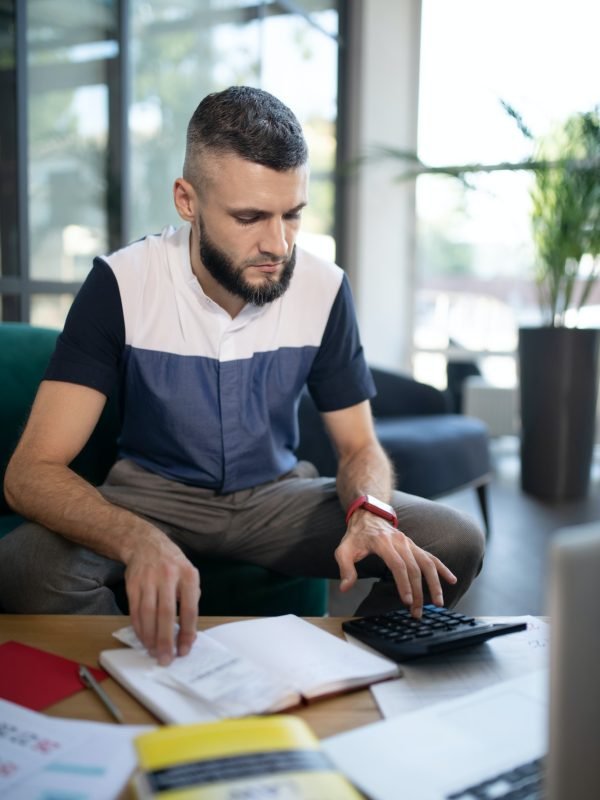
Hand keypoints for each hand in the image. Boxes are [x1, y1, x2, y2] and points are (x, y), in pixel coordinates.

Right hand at [124, 531, 200, 664]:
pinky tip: (143, 638)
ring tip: (153, 651)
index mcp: (188, 575)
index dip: (187, 632)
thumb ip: (190, 599)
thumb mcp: (189, 574)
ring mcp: (148, 579)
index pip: (189, 609)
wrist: (146, 544)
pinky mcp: (132, 584)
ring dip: (149, 637)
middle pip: (166, 613)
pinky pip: (134, 611)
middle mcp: (168, 576)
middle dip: (165, 640)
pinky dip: (138, 628)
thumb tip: (188, 632)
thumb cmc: (172, 564)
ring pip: (147, 614)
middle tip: (166, 658)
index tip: (184, 650)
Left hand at [334, 509, 456, 616]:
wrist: (369, 516)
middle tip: (417, 611)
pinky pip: (431, 557)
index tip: (406, 600)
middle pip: (414, 568)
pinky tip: (451, 580)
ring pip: (427, 563)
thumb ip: (345, 568)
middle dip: (417, 592)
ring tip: (438, 602)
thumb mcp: (344, 550)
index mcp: (382, 543)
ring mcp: (409, 544)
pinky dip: (443, 568)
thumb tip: (346, 587)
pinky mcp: (415, 547)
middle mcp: (400, 542)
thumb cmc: (356, 536)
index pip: (397, 564)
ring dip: (434, 584)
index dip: (403, 583)